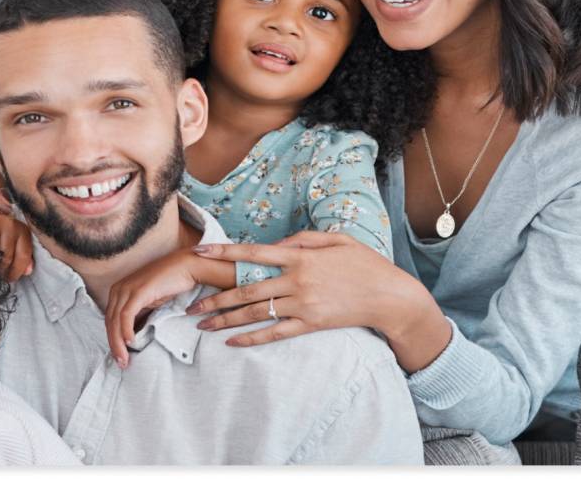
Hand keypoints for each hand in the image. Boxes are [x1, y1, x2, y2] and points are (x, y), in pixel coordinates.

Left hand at [103, 250, 206, 368]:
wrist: (186, 267)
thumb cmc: (170, 284)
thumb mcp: (150, 303)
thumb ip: (140, 315)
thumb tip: (133, 335)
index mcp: (119, 291)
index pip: (110, 320)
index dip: (112, 340)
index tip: (119, 357)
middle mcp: (119, 289)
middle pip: (109, 322)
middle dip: (114, 345)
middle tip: (121, 363)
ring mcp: (128, 288)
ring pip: (115, 320)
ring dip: (118, 342)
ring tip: (124, 359)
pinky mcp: (139, 291)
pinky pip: (127, 314)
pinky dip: (126, 330)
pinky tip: (131, 342)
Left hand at [184, 231, 445, 364]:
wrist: (390, 297)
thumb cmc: (365, 264)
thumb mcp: (337, 239)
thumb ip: (303, 239)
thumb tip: (274, 246)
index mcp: (300, 257)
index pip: (254, 253)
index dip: (224, 252)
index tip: (200, 252)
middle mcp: (297, 281)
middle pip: (246, 289)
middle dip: (215, 297)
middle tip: (191, 305)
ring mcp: (303, 305)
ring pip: (256, 312)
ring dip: (226, 319)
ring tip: (203, 325)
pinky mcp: (311, 325)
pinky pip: (276, 333)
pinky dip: (252, 338)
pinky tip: (233, 341)